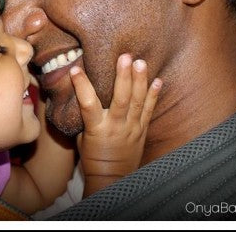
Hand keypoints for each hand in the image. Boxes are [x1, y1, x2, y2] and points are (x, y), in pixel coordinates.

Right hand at [70, 53, 161, 196]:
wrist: (111, 178)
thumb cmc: (92, 156)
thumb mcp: (81, 136)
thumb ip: (85, 115)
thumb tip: (79, 91)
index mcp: (96, 128)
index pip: (88, 104)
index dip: (82, 86)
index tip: (76, 69)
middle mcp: (115, 127)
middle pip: (121, 99)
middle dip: (124, 77)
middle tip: (125, 57)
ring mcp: (131, 128)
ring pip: (137, 102)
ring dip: (140, 81)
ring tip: (141, 62)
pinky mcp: (142, 131)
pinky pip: (149, 111)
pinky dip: (154, 95)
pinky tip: (158, 80)